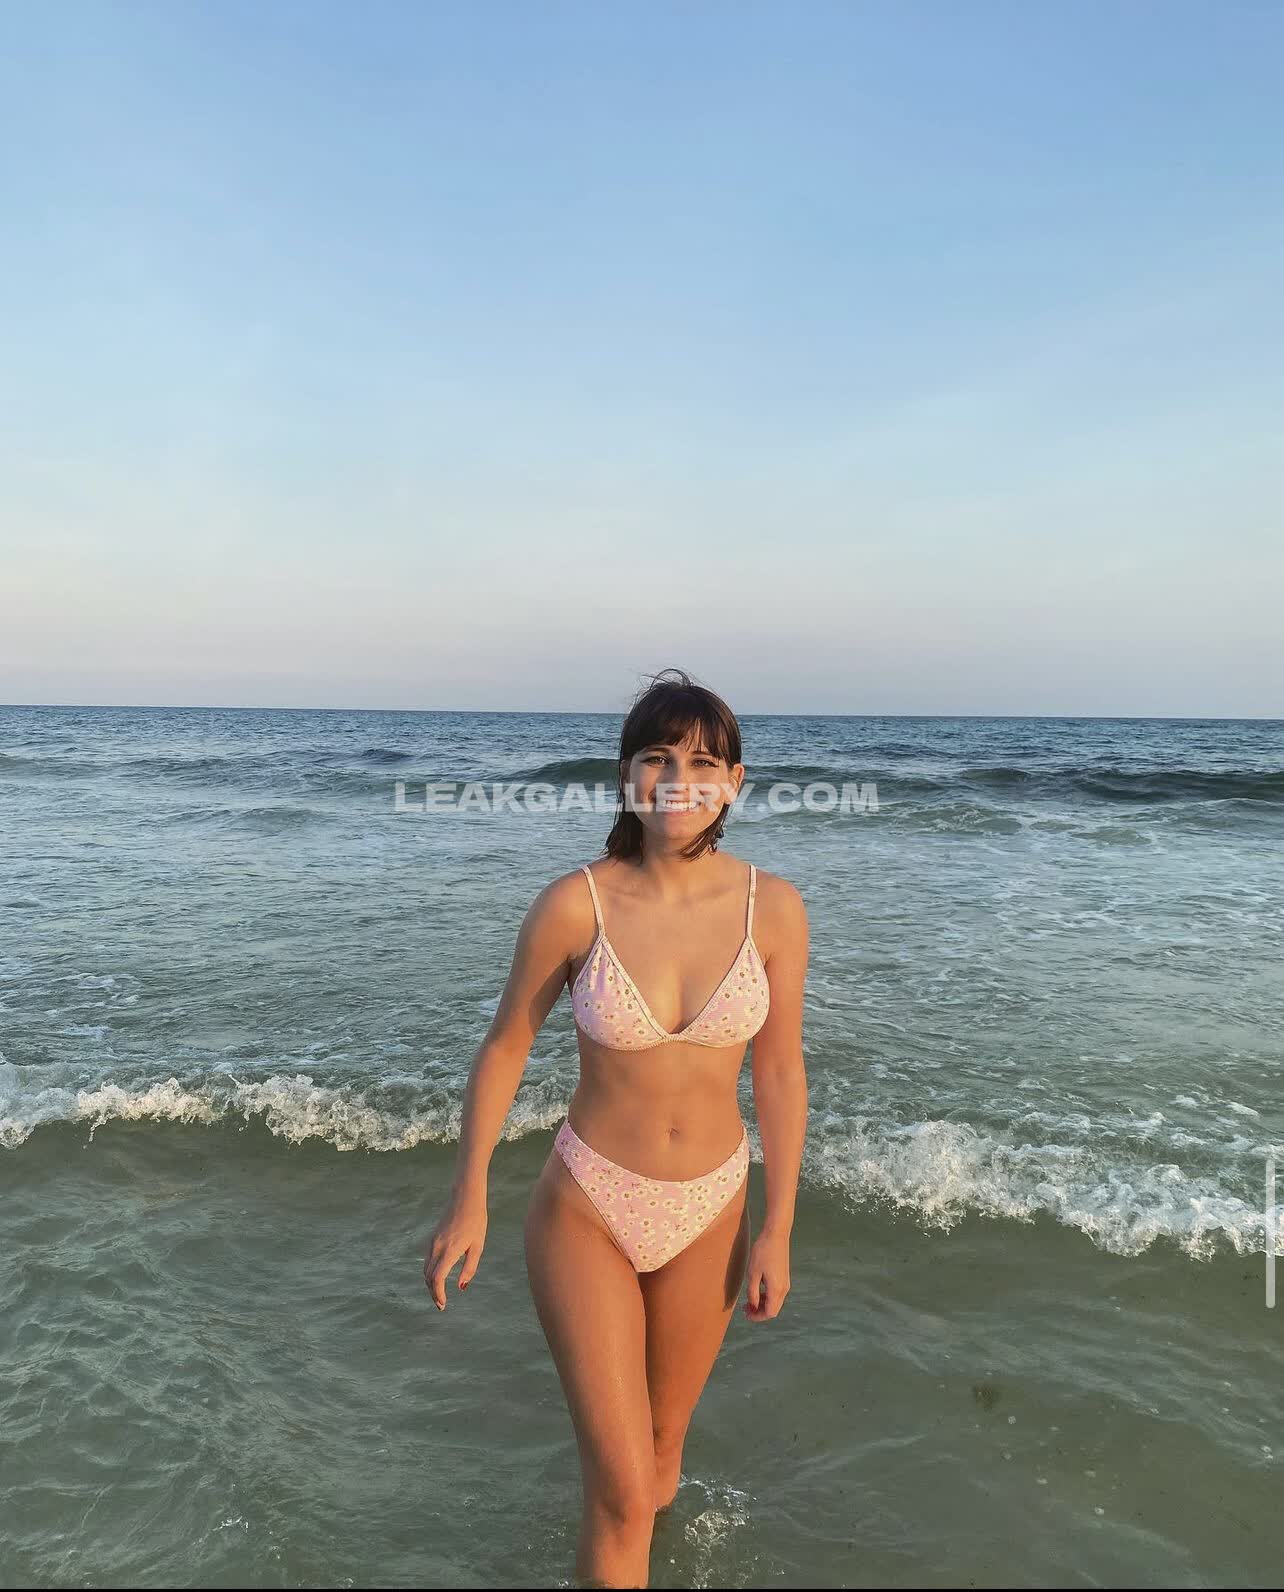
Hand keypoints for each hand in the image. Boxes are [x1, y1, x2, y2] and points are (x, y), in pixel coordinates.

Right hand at [422, 1190, 487, 1311]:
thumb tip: (461, 1287)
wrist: (465, 1197)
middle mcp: (437, 1247)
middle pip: (428, 1277)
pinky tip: (438, 1276)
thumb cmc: (476, 1221)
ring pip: (425, 1269)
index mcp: (450, 1250)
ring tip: (439, 1294)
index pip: (437, 1278)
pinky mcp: (433, 1238)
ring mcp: (433, 1241)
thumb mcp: (478, 1245)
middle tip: (441, 1305)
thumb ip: (470, 1268)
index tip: (443, 1305)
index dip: (438, 1294)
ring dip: (430, 1283)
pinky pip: (427, 1260)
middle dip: (433, 1293)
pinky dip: (429, 1272)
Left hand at [743, 1227, 790, 1321]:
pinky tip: (757, 1290)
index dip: (757, 1316)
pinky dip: (767, 1296)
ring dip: (763, 1304)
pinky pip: (776, 1293)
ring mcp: (785, 1282)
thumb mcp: (753, 1273)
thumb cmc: (762, 1252)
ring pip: (775, 1301)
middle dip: (759, 1312)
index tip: (746, 1314)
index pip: (769, 1312)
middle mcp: (784, 1289)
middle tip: (745, 1309)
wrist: (776, 1234)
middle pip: (773, 1309)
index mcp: (776, 1289)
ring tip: (749, 1300)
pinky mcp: (784, 1276)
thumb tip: (753, 1305)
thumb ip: (752, 1292)